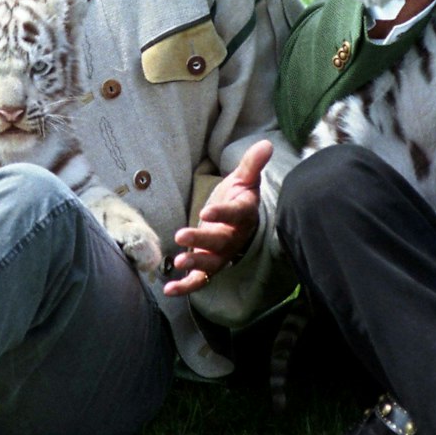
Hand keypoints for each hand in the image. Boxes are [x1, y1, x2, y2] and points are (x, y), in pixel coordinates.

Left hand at [163, 139, 272, 296]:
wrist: (240, 222)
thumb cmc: (240, 198)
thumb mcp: (245, 179)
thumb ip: (252, 164)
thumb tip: (266, 144)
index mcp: (242, 215)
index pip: (234, 215)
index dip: (222, 214)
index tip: (206, 211)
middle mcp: (233, 238)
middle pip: (219, 242)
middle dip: (201, 240)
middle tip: (181, 235)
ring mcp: (221, 255)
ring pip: (211, 263)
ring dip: (195, 264)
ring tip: (178, 262)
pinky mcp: (209, 265)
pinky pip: (199, 280)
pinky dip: (185, 287)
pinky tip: (168, 290)